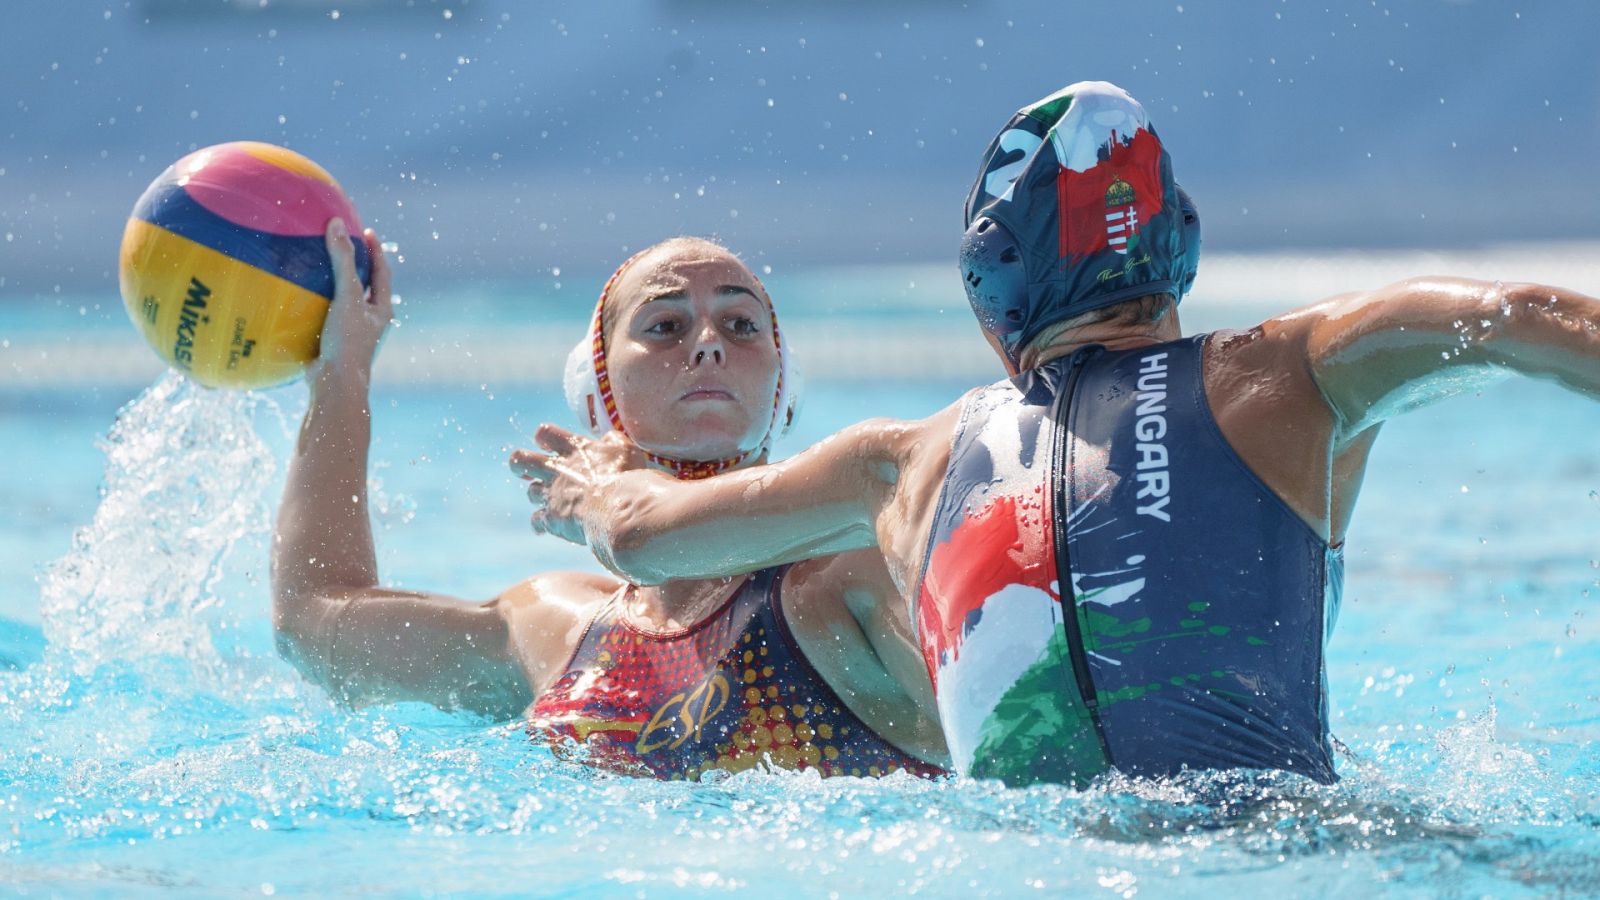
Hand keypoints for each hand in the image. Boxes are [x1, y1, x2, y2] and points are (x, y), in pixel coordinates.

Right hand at [311, 218, 391, 380]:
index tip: (367, 231)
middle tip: (342, 246)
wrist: (334, 385)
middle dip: (356, 268)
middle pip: (365, 288)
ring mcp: (350, 335)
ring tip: (314, 268)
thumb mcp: (346, 296)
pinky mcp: (331, 345)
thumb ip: (342, 261)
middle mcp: (370, 323)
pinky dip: (311, 306)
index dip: (376, 251)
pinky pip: (321, 319)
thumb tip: (336, 224)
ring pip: (342, 305)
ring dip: (331, 287)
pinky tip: (293, 298)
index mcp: (381, 311)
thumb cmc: (347, 340)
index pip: (382, 272)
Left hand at [508, 425, 649, 545]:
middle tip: (528, 471)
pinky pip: (536, 521)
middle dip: (520, 464)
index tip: (547, 444)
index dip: (543, 437)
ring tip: (549, 501)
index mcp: (575, 450)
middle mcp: (558, 470)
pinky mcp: (552, 518)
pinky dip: (539, 524)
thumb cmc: (626, 477)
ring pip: (531, 492)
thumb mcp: (625, 450)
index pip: (546, 433)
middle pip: (522, 460)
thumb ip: (613, 441)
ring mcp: (552, 494)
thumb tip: (607, 438)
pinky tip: (544, 529)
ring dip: (537, 495)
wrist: (619, 509)